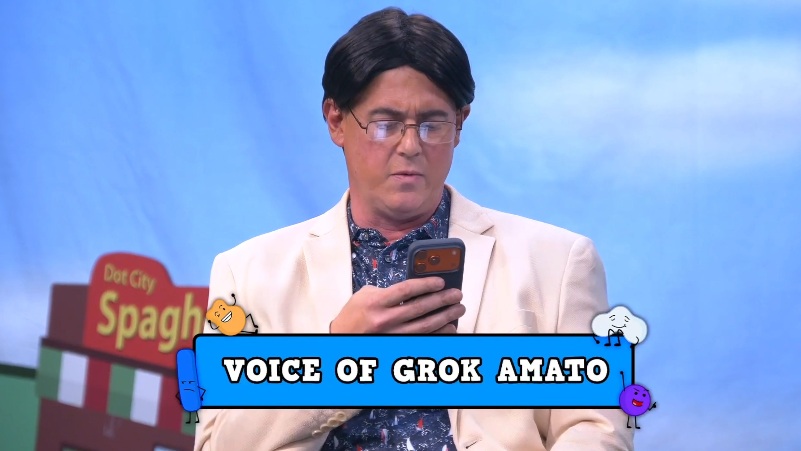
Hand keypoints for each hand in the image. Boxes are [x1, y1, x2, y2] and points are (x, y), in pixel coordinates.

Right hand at [330, 277, 464, 333]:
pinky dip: (439, 334)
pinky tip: (450, 327)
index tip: (441, 281)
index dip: (427, 284)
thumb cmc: (354, 316)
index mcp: (376, 303)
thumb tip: (416, 287)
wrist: (343, 340)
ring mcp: (392, 336)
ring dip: (446, 317)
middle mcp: (385, 320)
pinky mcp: (398, 346)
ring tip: (458, 309)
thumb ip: (388, 290)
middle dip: (443, 300)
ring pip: (426, 326)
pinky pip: (424, 341)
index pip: (407, 290)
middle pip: (420, 308)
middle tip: (457, 294)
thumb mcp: (364, 295)